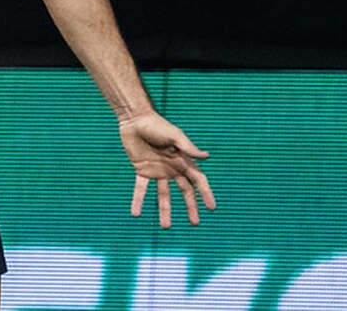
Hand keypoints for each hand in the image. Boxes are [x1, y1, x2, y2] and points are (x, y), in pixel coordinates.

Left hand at [120, 112, 215, 227]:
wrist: (135, 119)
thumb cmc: (157, 125)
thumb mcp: (174, 136)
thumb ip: (188, 148)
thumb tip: (207, 157)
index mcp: (183, 160)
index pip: (198, 180)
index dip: (205, 193)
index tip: (211, 208)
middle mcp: (172, 168)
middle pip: (184, 191)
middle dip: (190, 206)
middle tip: (194, 223)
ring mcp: (157, 171)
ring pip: (163, 195)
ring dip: (164, 210)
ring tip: (165, 227)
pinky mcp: (141, 170)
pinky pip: (140, 189)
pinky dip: (138, 200)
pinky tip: (136, 213)